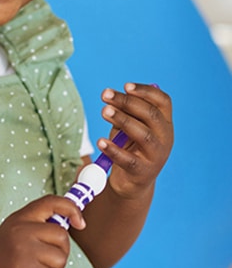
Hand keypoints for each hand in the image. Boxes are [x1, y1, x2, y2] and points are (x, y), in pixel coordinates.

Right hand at [0, 195, 84, 267]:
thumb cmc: (5, 256)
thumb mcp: (17, 231)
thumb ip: (38, 224)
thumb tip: (73, 219)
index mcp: (20, 217)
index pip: (51, 202)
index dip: (71, 208)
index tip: (80, 222)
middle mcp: (20, 229)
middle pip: (62, 236)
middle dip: (59, 251)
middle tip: (42, 260)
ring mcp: (21, 250)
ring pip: (60, 258)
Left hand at [99, 82, 172, 198]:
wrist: (131, 181)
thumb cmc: (129, 146)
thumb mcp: (128, 126)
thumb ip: (124, 112)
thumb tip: (111, 97)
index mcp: (164, 123)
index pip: (163, 101)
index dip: (146, 91)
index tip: (125, 86)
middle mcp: (165, 138)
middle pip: (151, 115)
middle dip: (127, 102)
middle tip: (105, 95)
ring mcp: (156, 156)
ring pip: (143, 135)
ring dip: (122, 120)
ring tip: (104, 111)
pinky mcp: (143, 172)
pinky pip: (129, 160)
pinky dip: (113, 150)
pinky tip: (101, 142)